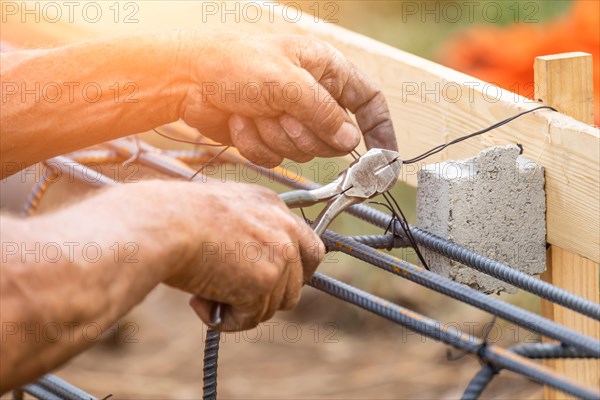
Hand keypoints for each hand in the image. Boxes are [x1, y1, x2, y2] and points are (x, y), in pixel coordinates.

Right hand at [161, 179, 323, 330]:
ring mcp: (278, 256)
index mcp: (272, 206)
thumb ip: (244, 235)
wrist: (163, 223)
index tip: (275, 285)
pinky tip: (200, 301)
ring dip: (240, 307)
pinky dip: (225, 319)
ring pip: (273, 305)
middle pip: (296, 283)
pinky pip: (250, 318)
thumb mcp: (221, 214)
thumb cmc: (174, 217)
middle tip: (235, 296)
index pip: (310, 248)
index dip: (295, 273)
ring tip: (203, 292)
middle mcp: (284, 229)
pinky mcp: (264, 282)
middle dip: (267, 297)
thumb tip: (249, 269)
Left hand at [180, 31, 396, 164]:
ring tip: (257, 113)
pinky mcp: (267, 135)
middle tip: (285, 117)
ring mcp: (289, 117)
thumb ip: (326, 114)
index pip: (368, 102)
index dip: (380, 130)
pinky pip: (276, 156)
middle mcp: (311, 95)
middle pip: (335, 137)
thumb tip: (352, 141)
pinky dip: (256, 144)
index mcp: (326, 70)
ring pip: (304, 151)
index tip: (384, 159)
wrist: (186, 79)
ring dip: (277, 136)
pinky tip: (241, 121)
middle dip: (307, 134)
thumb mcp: (288, 84)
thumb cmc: (234, 64)